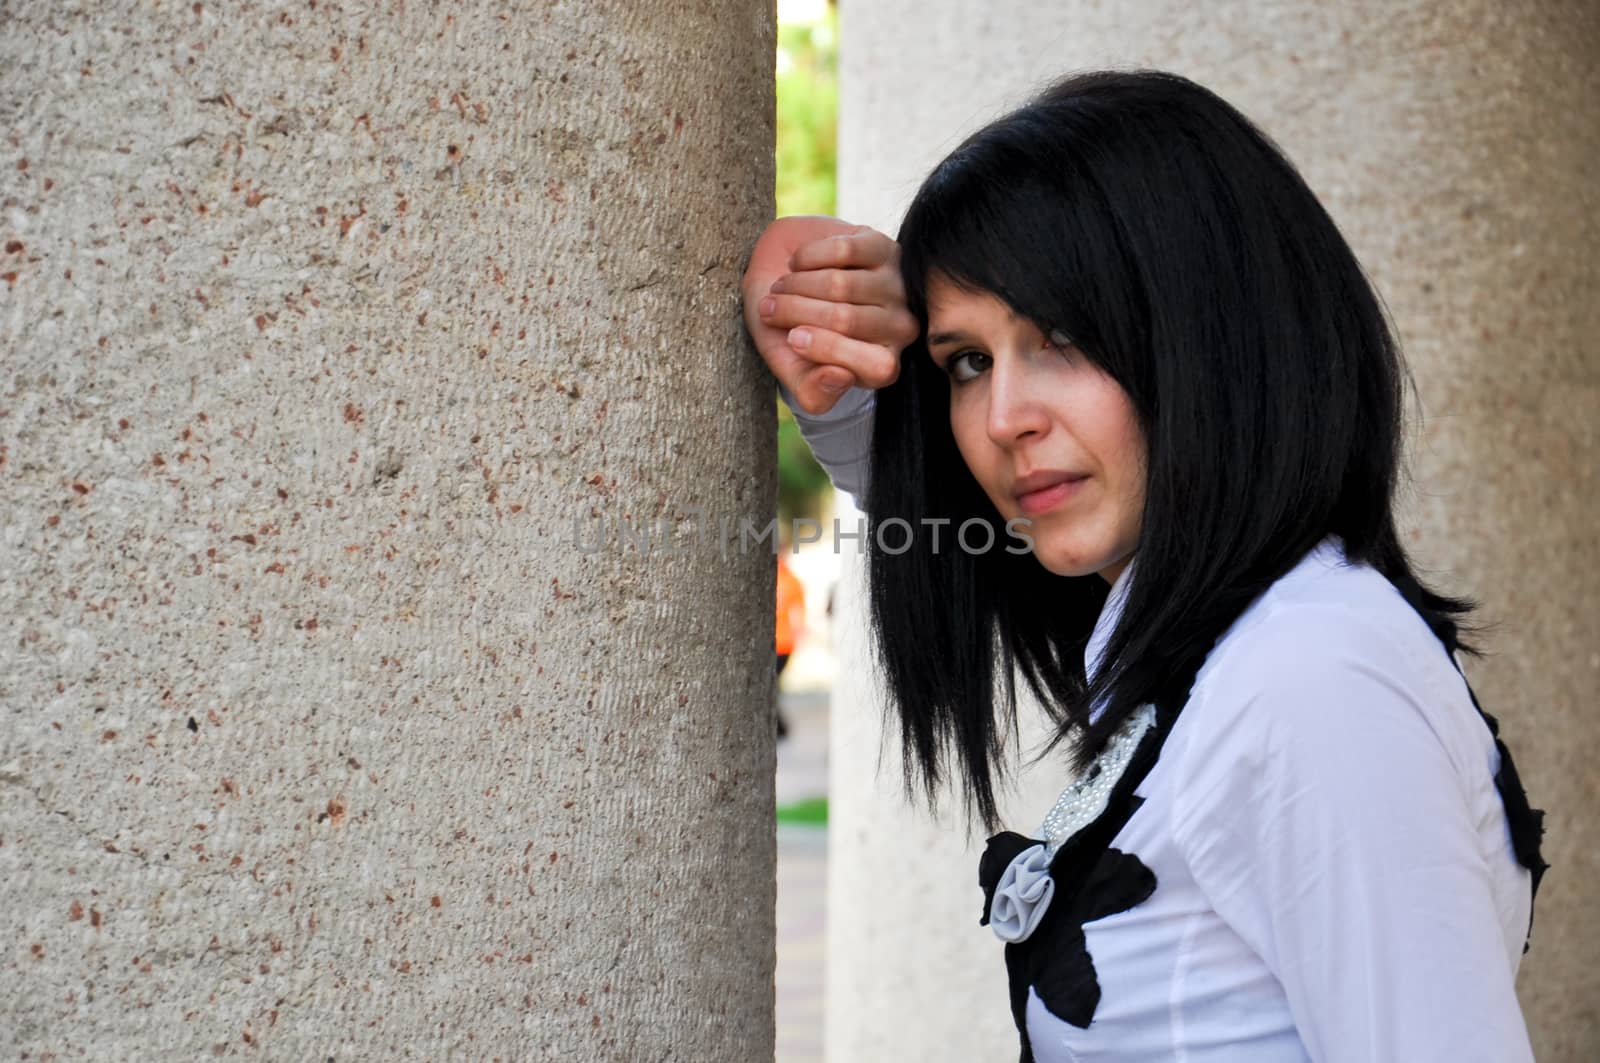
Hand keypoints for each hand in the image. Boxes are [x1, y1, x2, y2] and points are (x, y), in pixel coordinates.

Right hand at [742, 216, 918, 415]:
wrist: (777, 278)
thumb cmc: (786, 329)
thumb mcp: (791, 368)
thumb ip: (812, 392)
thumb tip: (841, 378)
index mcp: (884, 367)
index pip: (876, 366)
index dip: (827, 350)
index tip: (790, 338)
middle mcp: (901, 328)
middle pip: (847, 320)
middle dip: (796, 312)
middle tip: (769, 308)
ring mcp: (897, 285)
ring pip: (842, 285)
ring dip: (796, 284)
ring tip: (780, 287)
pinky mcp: (883, 247)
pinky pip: (843, 251)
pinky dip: (807, 257)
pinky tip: (797, 264)